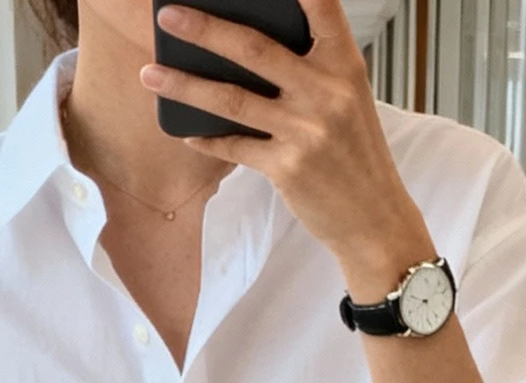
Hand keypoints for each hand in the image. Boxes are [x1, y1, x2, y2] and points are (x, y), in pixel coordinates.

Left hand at [141, 0, 432, 293]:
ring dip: (185, 85)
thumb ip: (309, 69)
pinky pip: (235, 146)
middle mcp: (326, 91)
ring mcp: (306, 130)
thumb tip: (243, 48)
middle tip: (166, 15)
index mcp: (344, 63)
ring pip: (232, 99)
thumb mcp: (347, 98)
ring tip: (150, 74)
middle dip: (205, 29)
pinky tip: (186, 130)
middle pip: (255, 49)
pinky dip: (207, 138)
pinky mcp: (287, 168)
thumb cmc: (354, 153)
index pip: (321, 5)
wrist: (374, 219)